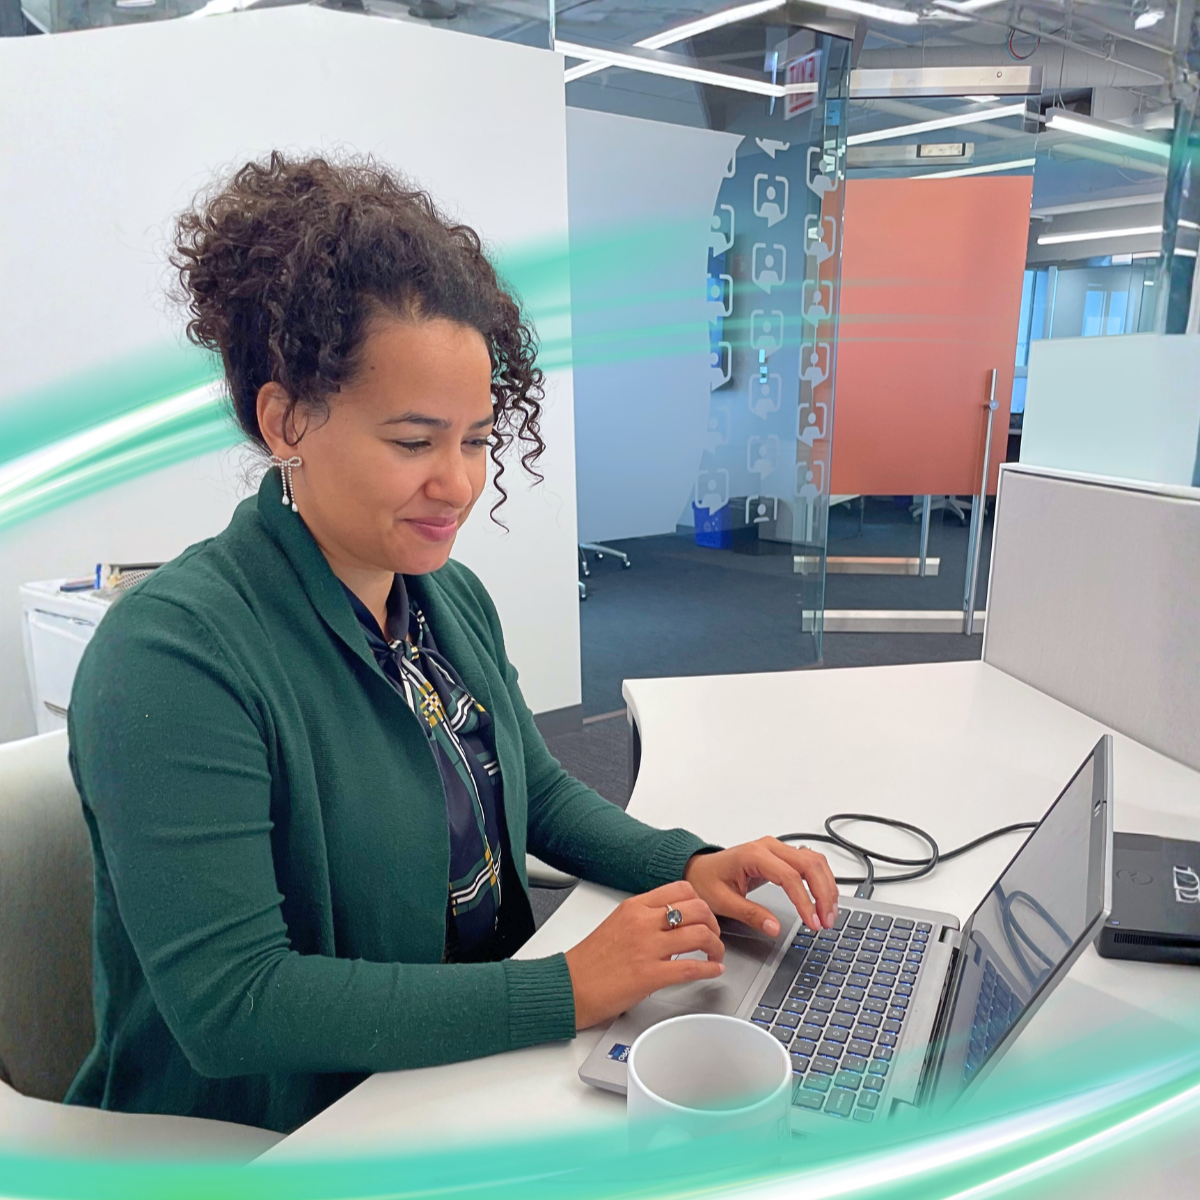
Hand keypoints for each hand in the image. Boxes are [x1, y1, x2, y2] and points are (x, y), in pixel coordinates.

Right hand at [564, 881, 725, 1029]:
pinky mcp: (650, 975)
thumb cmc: (590, 961)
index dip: (700, 902)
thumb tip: (670, 922)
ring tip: (715, 954)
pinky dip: (709, 969)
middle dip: (713, 923)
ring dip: (716, 946)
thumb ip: (644, 918)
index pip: (680, 889)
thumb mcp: (616, 924)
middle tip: (714, 935)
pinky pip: (691, 968)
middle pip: (696, 909)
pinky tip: (713, 970)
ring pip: (699, 934)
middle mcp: (643, 922)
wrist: (570, 987)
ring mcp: (647, 947)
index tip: (704, 915)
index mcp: (634, 907)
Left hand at [684, 837, 838, 936]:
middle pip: (809, 864)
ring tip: (830, 914)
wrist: (699, 869)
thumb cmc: (707, 881)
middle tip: (827, 921)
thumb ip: (751, 914)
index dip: (805, 901)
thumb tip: (775, 928)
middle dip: (823, 893)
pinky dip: (821, 880)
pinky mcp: (781, 855)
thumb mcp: (723, 902)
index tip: (813, 922)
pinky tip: (825, 898)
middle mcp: (769, 847)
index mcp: (753, 855)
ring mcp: (776, 848)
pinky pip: (809, 862)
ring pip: (814, 860)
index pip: (790, 876)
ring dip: (827, 886)